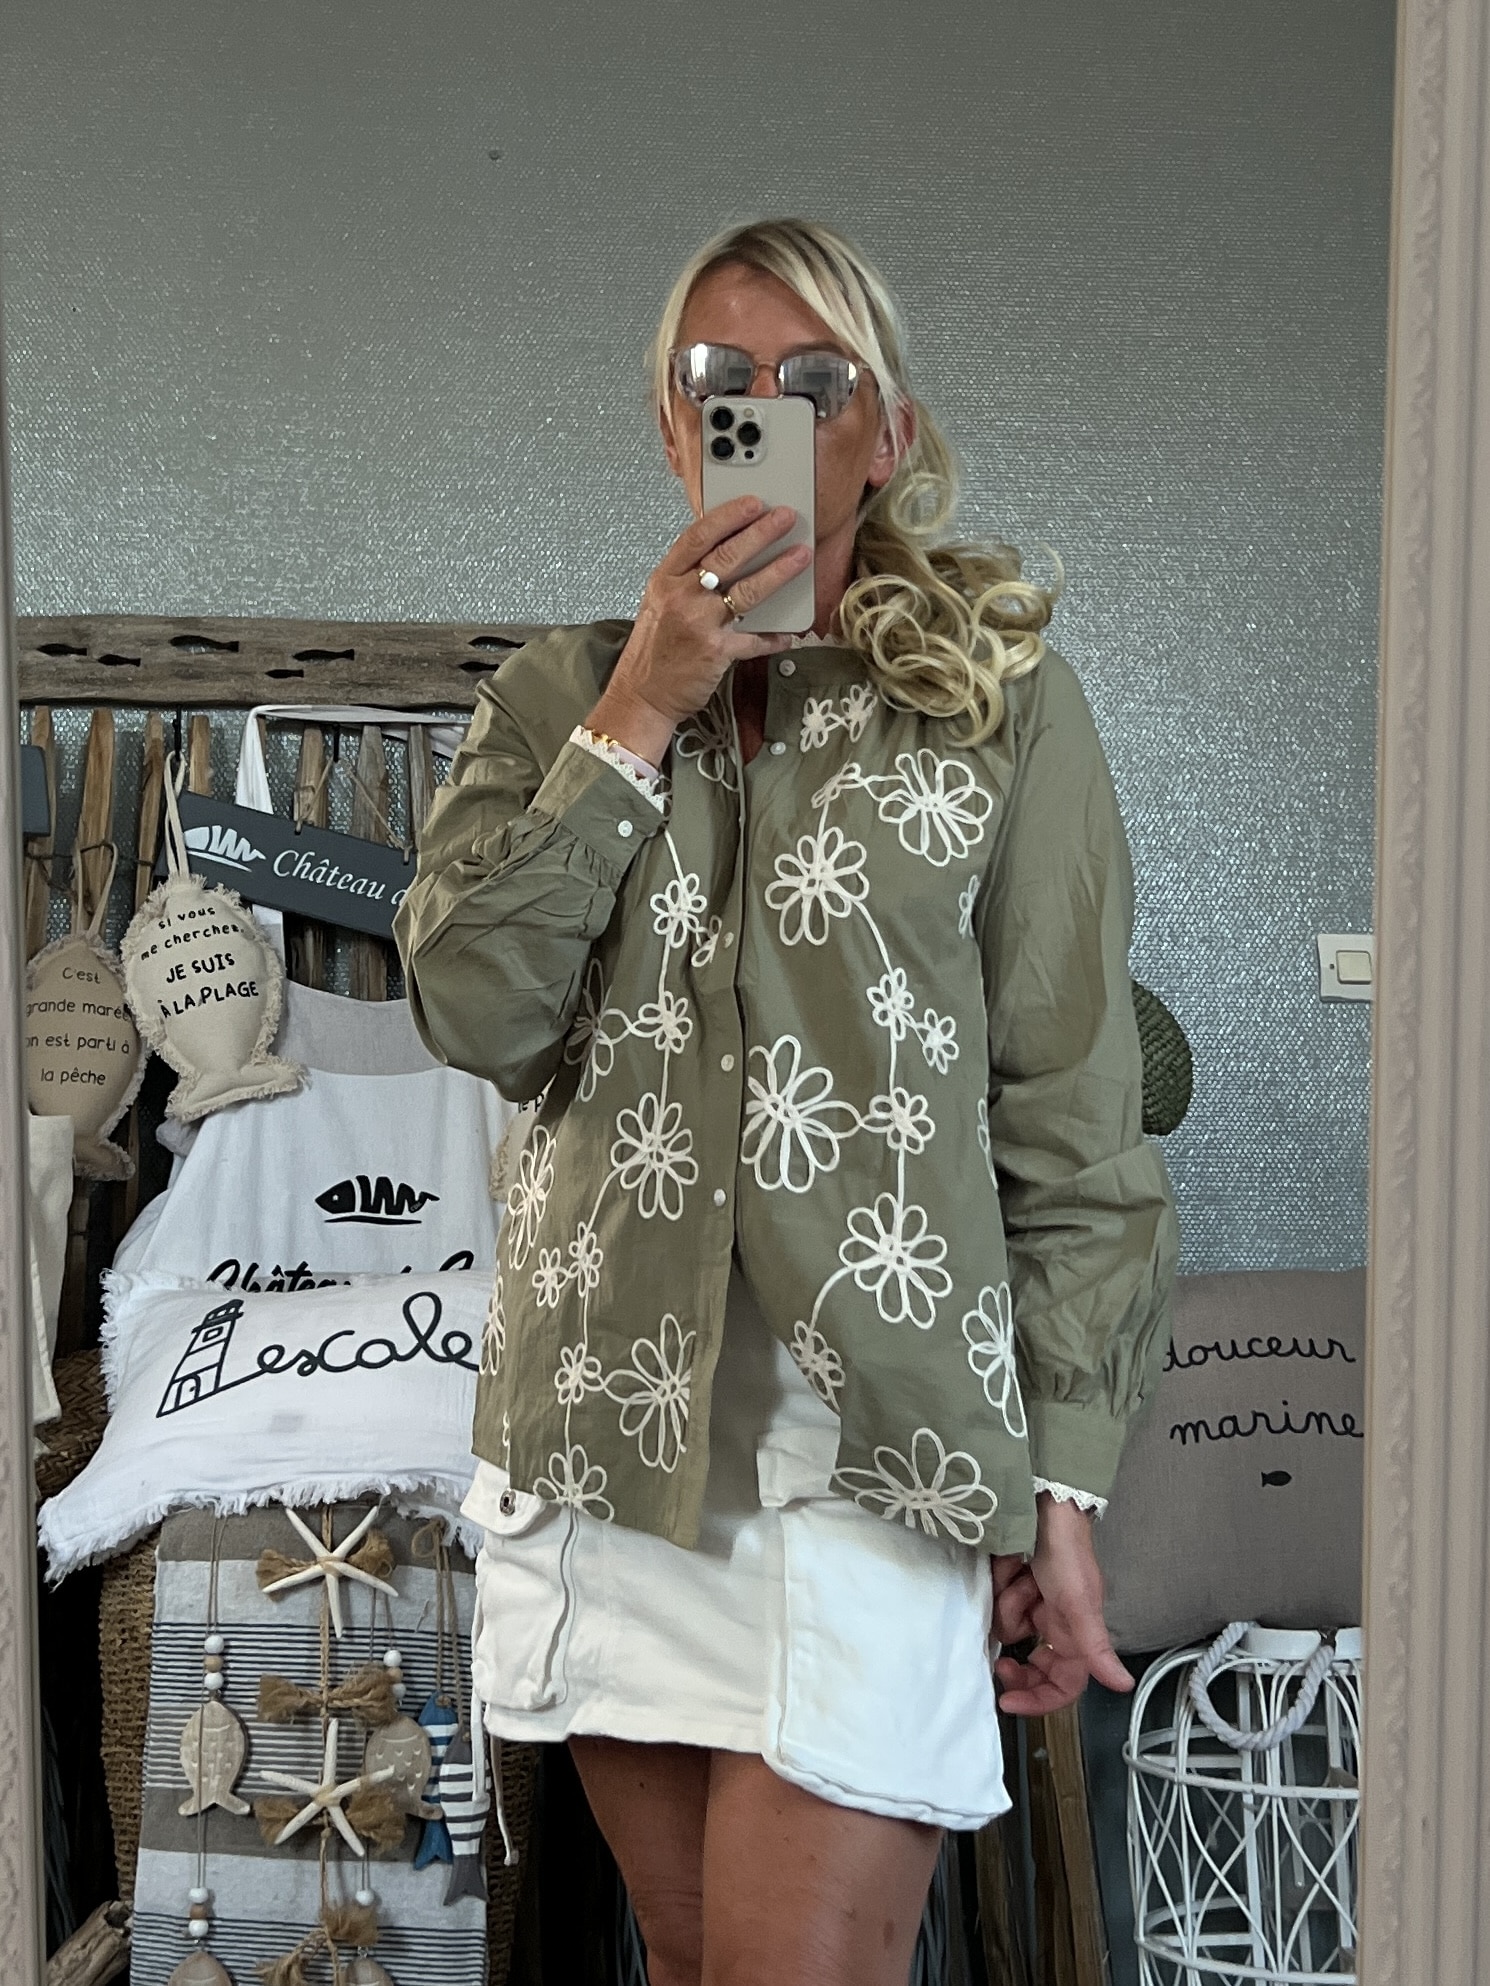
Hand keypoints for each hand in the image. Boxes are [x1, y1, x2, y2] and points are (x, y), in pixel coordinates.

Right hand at [587, 497, 812, 765]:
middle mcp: (681, 597)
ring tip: (800, 556)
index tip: (752, 502)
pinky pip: (754, 639)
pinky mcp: (716, 652)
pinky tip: (792, 630)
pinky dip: (775, 635)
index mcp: (665, 579)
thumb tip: (729, 553)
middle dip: (761, 533)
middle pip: (726, 557)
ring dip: (778, 571)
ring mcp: (698, 624)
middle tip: (785, 518)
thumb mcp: (661, 602)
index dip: (728, 516)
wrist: (642, 694)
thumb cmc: (654, 648)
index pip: (698, 536)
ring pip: (746, 591)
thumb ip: (688, 578)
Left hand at [990, 1495, 1132, 1715]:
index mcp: (1074, 1637)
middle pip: (1029, 1663)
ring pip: (1006, 1627)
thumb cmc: (1068, 1552)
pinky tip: (1008, 1565)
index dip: (1038, 1700)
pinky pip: (994, 1600)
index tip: (1007, 1702)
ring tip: (1018, 1576)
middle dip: (1015, 1657)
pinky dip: (999, 1583)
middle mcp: (1051, 1625)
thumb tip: (1123, 1685)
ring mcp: (1028, 1605)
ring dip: (1008, 1602)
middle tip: (999, 1659)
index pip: (1061, 1685)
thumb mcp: (1081, 1604)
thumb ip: (1096, 1647)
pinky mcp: (1008, 1585)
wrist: (1043, 1506)